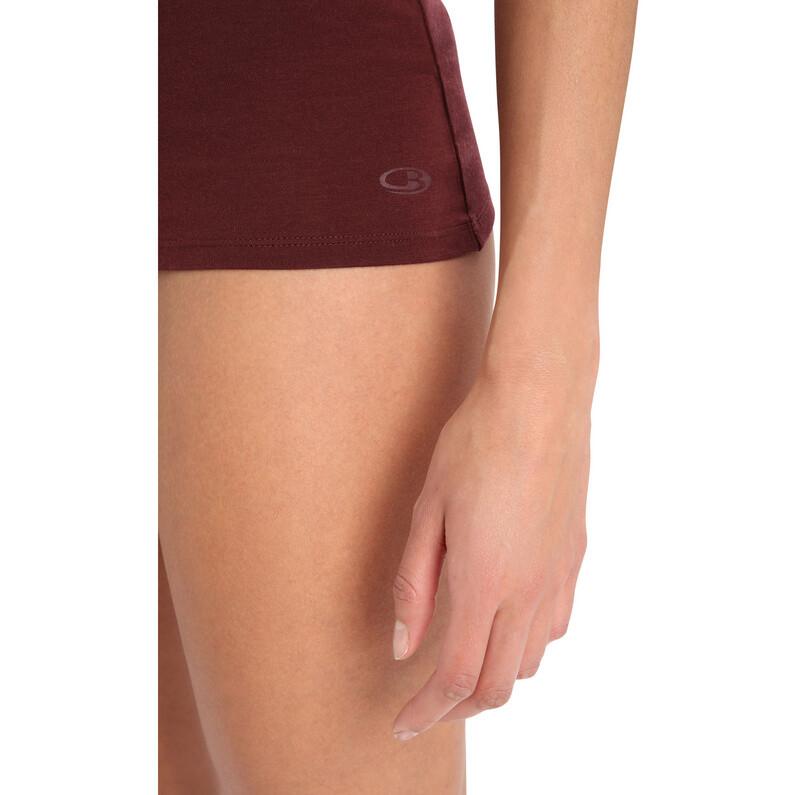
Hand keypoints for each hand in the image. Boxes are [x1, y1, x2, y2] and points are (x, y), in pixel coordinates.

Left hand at [391, 363, 591, 740]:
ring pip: (532, 660)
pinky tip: (505, 619)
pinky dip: (526, 643)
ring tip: (463, 661)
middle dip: (460, 705)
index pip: (457, 675)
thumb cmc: (475, 446)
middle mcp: (530, 591)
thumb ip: (415, 585)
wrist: (539, 400)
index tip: (403, 723)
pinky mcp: (575, 556)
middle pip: (500, 683)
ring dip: (495, 675)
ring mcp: (559, 576)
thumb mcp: (428, 512)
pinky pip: (555, 625)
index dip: (427, 709)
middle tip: (428, 701)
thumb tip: (405, 646)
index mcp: (485, 582)